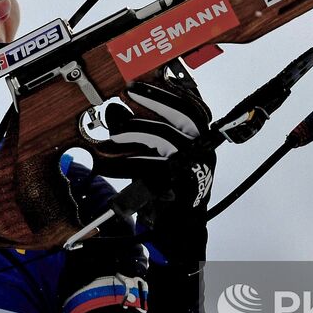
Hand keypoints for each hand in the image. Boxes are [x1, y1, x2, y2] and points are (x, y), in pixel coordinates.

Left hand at [94, 70, 216, 260]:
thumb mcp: (151, 156)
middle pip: (185, 113)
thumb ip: (137, 132)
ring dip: (133, 130)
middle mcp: (204, 149)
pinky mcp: (183, 184)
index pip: (193, 105)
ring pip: (165, 136)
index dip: (170, 89)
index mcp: (201, 139)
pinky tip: (108, 162)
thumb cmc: (166, 191)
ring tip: (111, 135)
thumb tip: (114, 110)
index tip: (144, 79)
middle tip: (128, 89)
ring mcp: (197, 166)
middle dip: (156, 97)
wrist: (179, 232)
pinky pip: (152, 165)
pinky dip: (126, 162)